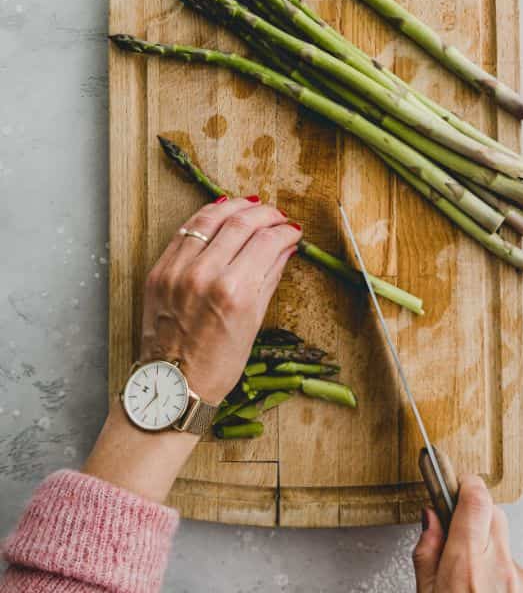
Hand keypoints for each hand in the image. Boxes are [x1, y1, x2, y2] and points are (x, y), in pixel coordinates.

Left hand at [138, 195, 301, 402]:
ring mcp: (177, 271)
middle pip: (241, 223)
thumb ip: (269, 277)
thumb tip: (286, 246)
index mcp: (234, 292)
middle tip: (278, 216)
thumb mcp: (254, 322)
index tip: (293, 230)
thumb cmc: (218, 364)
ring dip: (235, 207)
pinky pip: (185, 231)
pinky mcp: (159, 271)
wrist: (172, 386)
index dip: (285, 231)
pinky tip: (220, 213)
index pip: (267, 241)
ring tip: (251, 206)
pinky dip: (205, 217)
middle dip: (266, 214)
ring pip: (210, 218)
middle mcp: (204, 275)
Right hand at [412, 475, 522, 592]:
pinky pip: (520, 577)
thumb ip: (427, 558)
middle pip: (494, 516)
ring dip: (490, 560)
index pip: (475, 499)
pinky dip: (506, 586)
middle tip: (458, 546)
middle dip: (475, 520)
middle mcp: (501, 567)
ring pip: (506, 549)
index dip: (464, 486)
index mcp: (466, 566)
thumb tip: (430, 521)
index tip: (454, 487)